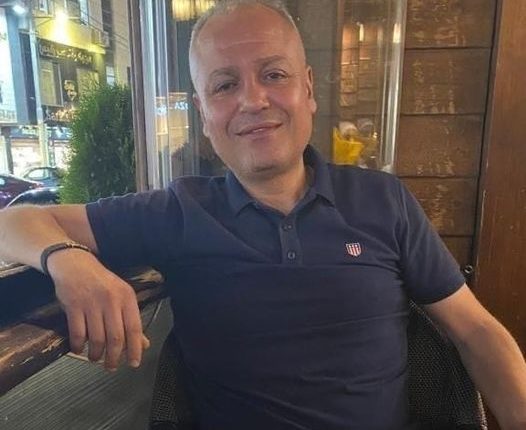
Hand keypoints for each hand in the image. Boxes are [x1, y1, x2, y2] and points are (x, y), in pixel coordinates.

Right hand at [47, 250, 149, 370]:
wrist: (76, 264)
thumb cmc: (102, 282)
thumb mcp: (122, 296)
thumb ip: (131, 320)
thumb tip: (143, 344)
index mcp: (127, 298)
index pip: (134, 328)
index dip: (135, 348)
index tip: (134, 363)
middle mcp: (111, 301)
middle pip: (115, 337)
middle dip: (114, 357)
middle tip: (112, 367)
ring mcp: (91, 303)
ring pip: (96, 338)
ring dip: (96, 354)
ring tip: (95, 359)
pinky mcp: (73, 306)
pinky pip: (77, 333)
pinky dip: (78, 345)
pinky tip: (79, 349)